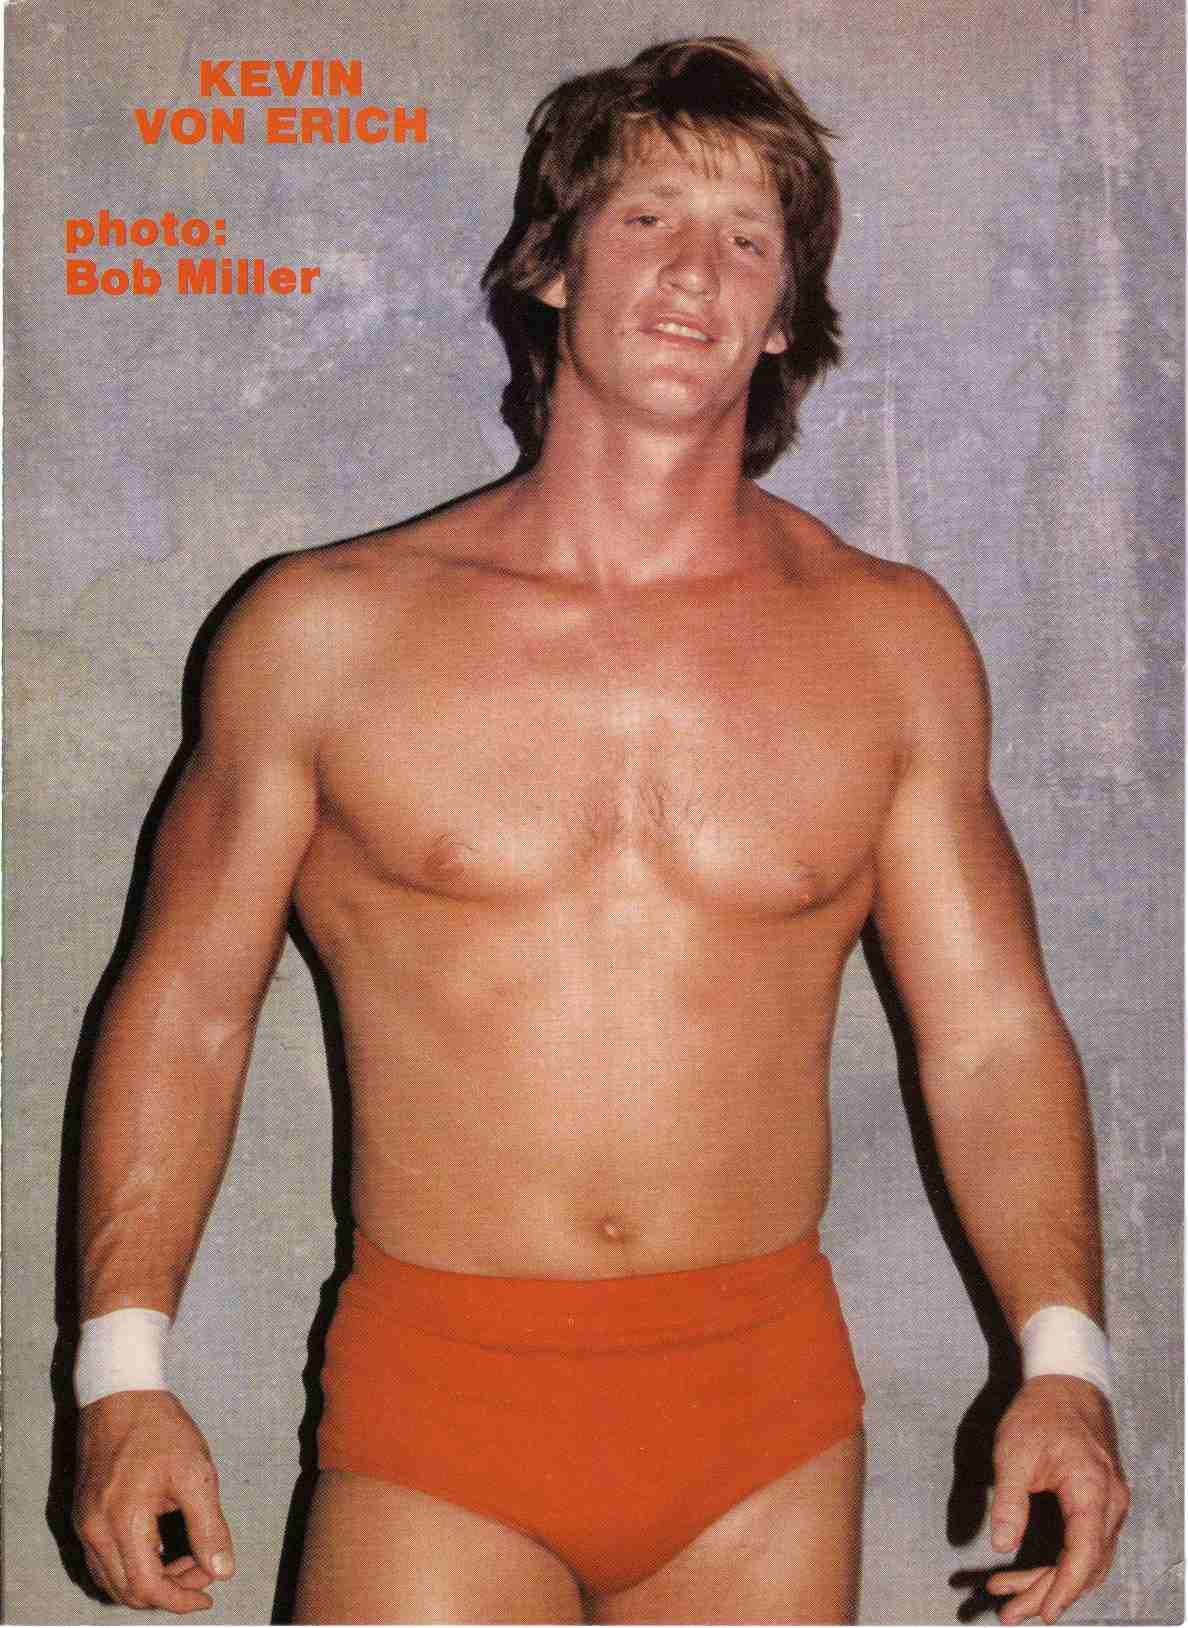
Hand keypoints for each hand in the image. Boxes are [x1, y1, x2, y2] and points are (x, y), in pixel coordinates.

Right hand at [74, 1390, 235, 1612]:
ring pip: (113, 1580)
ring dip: (151, 1580)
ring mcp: (84, 1524)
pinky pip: (103, 1561)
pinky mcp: (82, 1515)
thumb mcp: (195, 1473)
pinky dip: (131, 1566)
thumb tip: (223, 1571)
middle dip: (170, 1590)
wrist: (120, 1393)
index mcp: (122, 1522)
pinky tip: (162, 1548)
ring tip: (188, 1556)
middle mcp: (94, 1531)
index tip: (209, 1595)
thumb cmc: (161, 1428)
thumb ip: (209, 1526)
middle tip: (204, 1568)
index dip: (180, 1600)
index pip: (148, 1587)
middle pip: (128, 1591)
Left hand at [985, 1375, 1128, 1624]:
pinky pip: (1086, 1544)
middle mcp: (1110, 1504)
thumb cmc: (1039, 1415)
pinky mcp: (1101, 1504)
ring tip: (1009, 1598)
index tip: (1042, 1615)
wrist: (1066, 1385)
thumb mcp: (1013, 1454)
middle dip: (1047, 1594)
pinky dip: (1060, 1563)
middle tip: (1008, 1613)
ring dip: (1051, 1582)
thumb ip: (1009, 1501)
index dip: (1062, 1589)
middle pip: (1086, 1566)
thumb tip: (1001, 1545)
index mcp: (1091, 1491)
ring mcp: (1110, 1505)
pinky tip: (1029, 1572)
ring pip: (1087, 1560)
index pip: (1083, 1556)